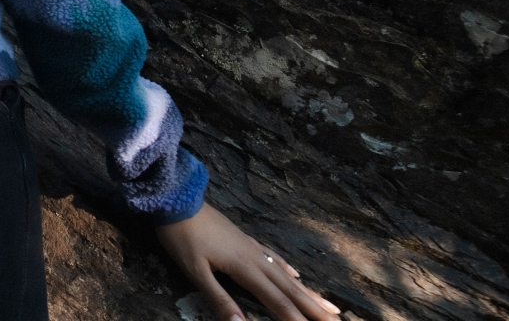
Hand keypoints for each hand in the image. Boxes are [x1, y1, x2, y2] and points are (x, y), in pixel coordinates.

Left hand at [156, 203, 340, 320]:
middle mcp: (256, 258)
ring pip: (287, 275)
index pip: (278, 301)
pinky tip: (296, 275)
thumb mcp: (195, 272)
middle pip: (291, 289)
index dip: (296, 319)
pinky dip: (288, 270)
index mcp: (246, 268)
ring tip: (331, 307)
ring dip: (309, 292)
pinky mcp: (245, 241)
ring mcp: (252, 248)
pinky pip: (275, 258)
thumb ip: (219, 299)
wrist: (177, 199)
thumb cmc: (183, 238)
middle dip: (315, 308)